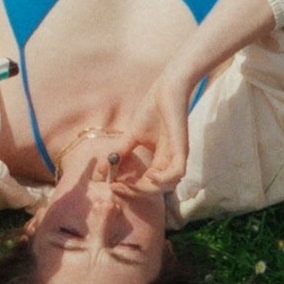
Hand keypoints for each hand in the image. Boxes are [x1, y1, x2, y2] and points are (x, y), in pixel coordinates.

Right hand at [105, 67, 195, 195]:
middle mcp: (169, 163)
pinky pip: (177, 174)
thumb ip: (119, 154)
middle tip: (116, 187)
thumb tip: (100, 171)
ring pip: (166, 187)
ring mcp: (177, 157)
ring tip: (130, 183)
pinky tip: (149, 175)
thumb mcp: (131, 136)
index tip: (111, 186)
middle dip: (134, 192)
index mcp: (159, 162)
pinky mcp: (182, 150)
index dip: (129, 189)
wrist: (166, 91)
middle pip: (154, 191)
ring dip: (147, 190)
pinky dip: (163, 180)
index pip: (145, 185)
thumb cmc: (152, 110)